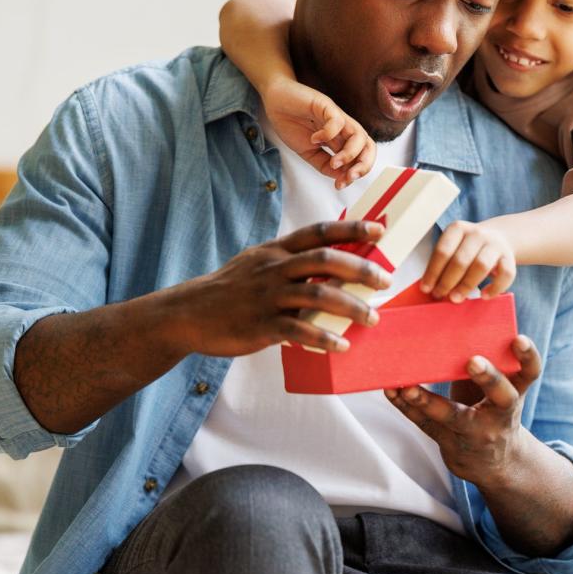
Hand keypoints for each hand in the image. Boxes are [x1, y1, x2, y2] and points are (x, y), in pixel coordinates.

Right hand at [170, 220, 391, 357]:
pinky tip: (342, 345)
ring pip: (317, 295)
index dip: (351, 228)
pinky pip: (298, 331)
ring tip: (372, 318)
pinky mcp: (260, 326)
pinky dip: (323, 338)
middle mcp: (274, 268)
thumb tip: (333, 261)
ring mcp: (267, 297)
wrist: (187, 315)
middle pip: (324, 260)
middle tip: (385, 281)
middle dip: (360, 268)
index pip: (319, 232)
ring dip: (350, 306)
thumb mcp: (258, 262)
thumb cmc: (231, 289)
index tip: (380, 229)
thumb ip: (291, 260)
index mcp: (276, 251)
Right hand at [261, 77, 376, 188]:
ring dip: (350, 153)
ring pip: (358, 135)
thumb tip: (340, 178)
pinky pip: (337, 121)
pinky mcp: (326, 105)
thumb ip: (324, 165)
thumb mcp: (308, 152)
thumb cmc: (292, 125)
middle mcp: (343, 129)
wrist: (275, 102)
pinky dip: (328, 134)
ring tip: (334, 161)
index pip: (361, 157)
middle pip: (368, 146)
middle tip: (349, 177)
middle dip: (363, 165)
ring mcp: (336, 117)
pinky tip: (314, 138)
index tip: (340, 185)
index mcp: (341, 140)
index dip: (356, 173)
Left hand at [385, 336, 540, 486]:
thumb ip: (489, 362)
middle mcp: (501, 414)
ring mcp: (475, 430)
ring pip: (453, 416)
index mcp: (516, 392)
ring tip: (408, 386)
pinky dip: (406, 406)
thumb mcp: (501, 388)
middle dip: (489, 378)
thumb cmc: (493, 408)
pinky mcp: (449, 440)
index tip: (518, 339)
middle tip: (473, 361)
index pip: (530, 373)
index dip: (528, 356)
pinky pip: (425, 423)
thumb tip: (460, 315)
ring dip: (428, 400)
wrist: (494, 462)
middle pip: (502, 397)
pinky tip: (391, 391)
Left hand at [420, 220, 516, 301]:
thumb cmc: (468, 248)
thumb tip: (429, 288)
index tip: (426, 288)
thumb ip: (443, 263)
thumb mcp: (454, 247)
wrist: (499, 237)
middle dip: (447, 281)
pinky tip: (485, 296)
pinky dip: (495, 287)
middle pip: (461, 259)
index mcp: (458, 229)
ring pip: (481, 266)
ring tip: (456, 298)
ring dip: (466, 285)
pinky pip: (505, 274)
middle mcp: (477, 233)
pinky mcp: (509, 258)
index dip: (433, 271)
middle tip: (440, 295)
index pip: (443, 250)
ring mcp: (495, 244)